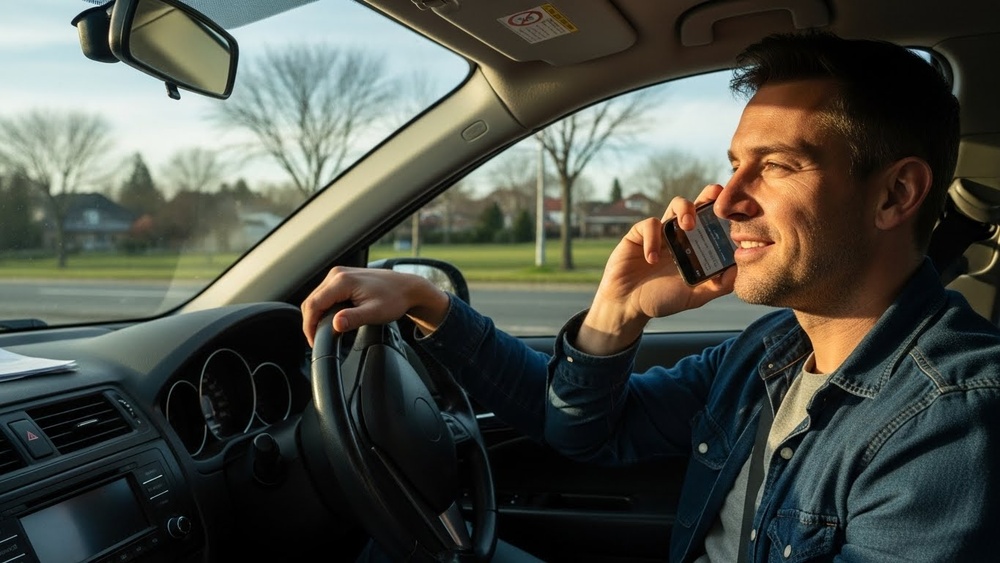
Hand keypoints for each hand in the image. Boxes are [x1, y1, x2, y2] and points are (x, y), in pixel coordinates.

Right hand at [300, 266, 449, 346]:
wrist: (407, 287)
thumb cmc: (394, 299)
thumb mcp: (375, 313)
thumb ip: (354, 318)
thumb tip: (336, 324)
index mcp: (342, 281)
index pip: (314, 304)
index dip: (309, 325)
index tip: (313, 340)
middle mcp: (337, 274)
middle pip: (311, 300)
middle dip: (310, 322)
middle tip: (316, 340)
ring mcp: (339, 274)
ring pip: (316, 297)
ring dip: (315, 315)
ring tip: (321, 332)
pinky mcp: (342, 277)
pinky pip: (324, 294)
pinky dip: (322, 308)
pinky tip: (329, 319)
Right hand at [577, 184, 736, 354]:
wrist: (627, 305)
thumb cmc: (661, 300)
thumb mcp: (695, 296)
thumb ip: (719, 286)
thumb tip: (742, 270)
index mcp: (696, 247)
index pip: (713, 224)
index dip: (724, 212)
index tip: (736, 208)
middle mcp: (680, 236)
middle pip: (698, 205)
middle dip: (708, 196)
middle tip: (715, 196)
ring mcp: (661, 233)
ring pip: (676, 205)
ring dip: (685, 210)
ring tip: (687, 226)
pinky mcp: (639, 233)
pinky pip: (650, 225)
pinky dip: (653, 239)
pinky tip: (651, 259)